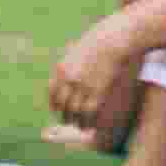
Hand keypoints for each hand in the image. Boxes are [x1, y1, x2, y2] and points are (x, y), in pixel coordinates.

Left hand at [45, 26, 140, 141]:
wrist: (113, 40)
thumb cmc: (97, 43)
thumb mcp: (76, 52)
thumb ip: (69, 67)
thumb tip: (67, 80)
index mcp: (61, 69)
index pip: (52, 93)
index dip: (54, 105)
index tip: (58, 110)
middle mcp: (69, 79)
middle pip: (62, 105)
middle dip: (64, 115)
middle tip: (69, 121)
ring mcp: (83, 86)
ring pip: (74, 112)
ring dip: (76, 121)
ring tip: (80, 125)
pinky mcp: (98, 91)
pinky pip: (89, 112)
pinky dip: (87, 121)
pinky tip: (89, 125)